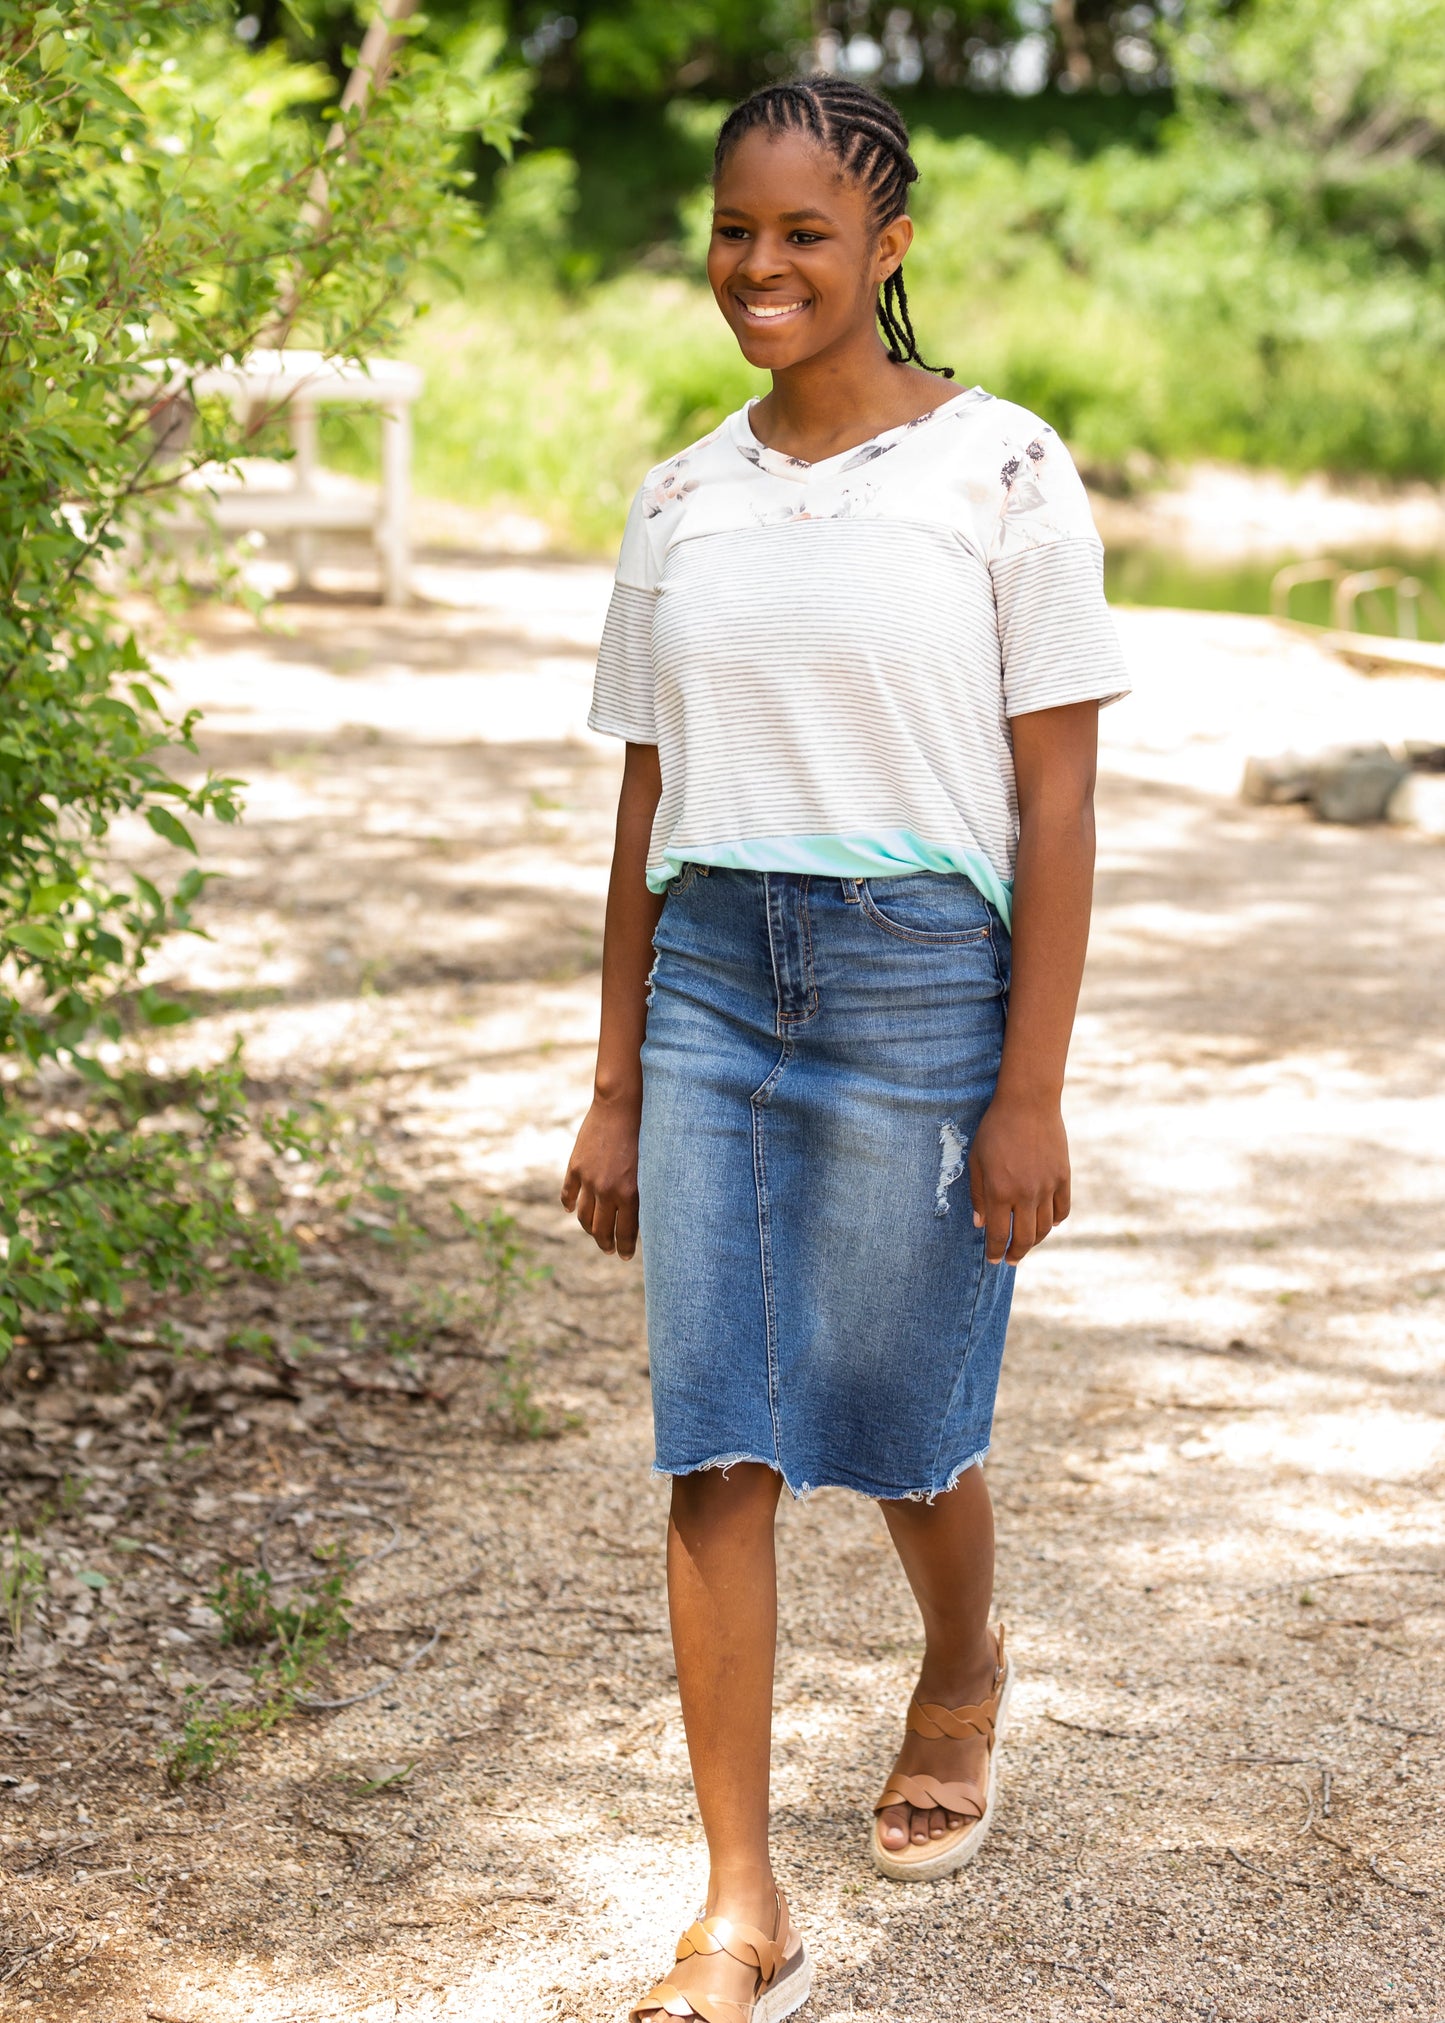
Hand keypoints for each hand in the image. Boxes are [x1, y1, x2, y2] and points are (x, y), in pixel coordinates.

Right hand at [560, 1091, 642, 1258]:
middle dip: (606, 1244)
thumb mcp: (652, 1168)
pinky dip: (569, 1205)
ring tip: (595, 1234)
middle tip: (610, 1250)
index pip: (626, 1232)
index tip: (625, 1256)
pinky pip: (568, 1195)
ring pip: (584, 1217)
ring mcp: (588, 1180)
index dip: (626, 1247)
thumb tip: (646, 1217)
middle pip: (602, 1230)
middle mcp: (607, 1191)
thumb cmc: (646, 1134)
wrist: (622, 1106)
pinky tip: (572, 1210)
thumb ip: (645, 1193)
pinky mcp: (575, 1167)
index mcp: (631, 1194)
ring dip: (589, 1230)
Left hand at [967, 1093, 1070, 1265]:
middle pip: (1025, 1238)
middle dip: (1016, 1253)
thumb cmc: (995, 1129)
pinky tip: (1048, 1223)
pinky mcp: (1063, 1177)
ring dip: (1035, 1241)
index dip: (995, 1251)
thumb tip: (980, 1224)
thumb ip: (978, 1195)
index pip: (998, 1234)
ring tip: (1026, 1243)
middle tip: (1010, 1259)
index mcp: (1000, 1191)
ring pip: (1045, 1228)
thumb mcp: (976, 1160)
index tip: (993, 1260)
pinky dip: (1056, 1221)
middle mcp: (1025, 1194)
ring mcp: (1047, 1187)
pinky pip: (1062, 1209)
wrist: (1028, 1104)